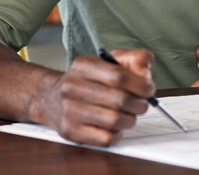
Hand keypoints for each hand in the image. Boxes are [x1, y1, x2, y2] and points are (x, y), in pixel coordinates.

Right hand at [40, 49, 155, 146]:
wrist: (49, 97)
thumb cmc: (85, 81)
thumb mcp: (105, 62)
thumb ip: (131, 59)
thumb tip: (146, 66)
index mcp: (83, 65)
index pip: (118, 76)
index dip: (140, 85)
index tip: (149, 89)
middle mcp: (72, 86)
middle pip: (120, 100)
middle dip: (139, 104)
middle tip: (141, 104)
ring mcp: (69, 110)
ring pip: (115, 121)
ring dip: (130, 120)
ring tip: (128, 115)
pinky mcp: (70, 131)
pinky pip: (106, 138)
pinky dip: (117, 134)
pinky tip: (114, 126)